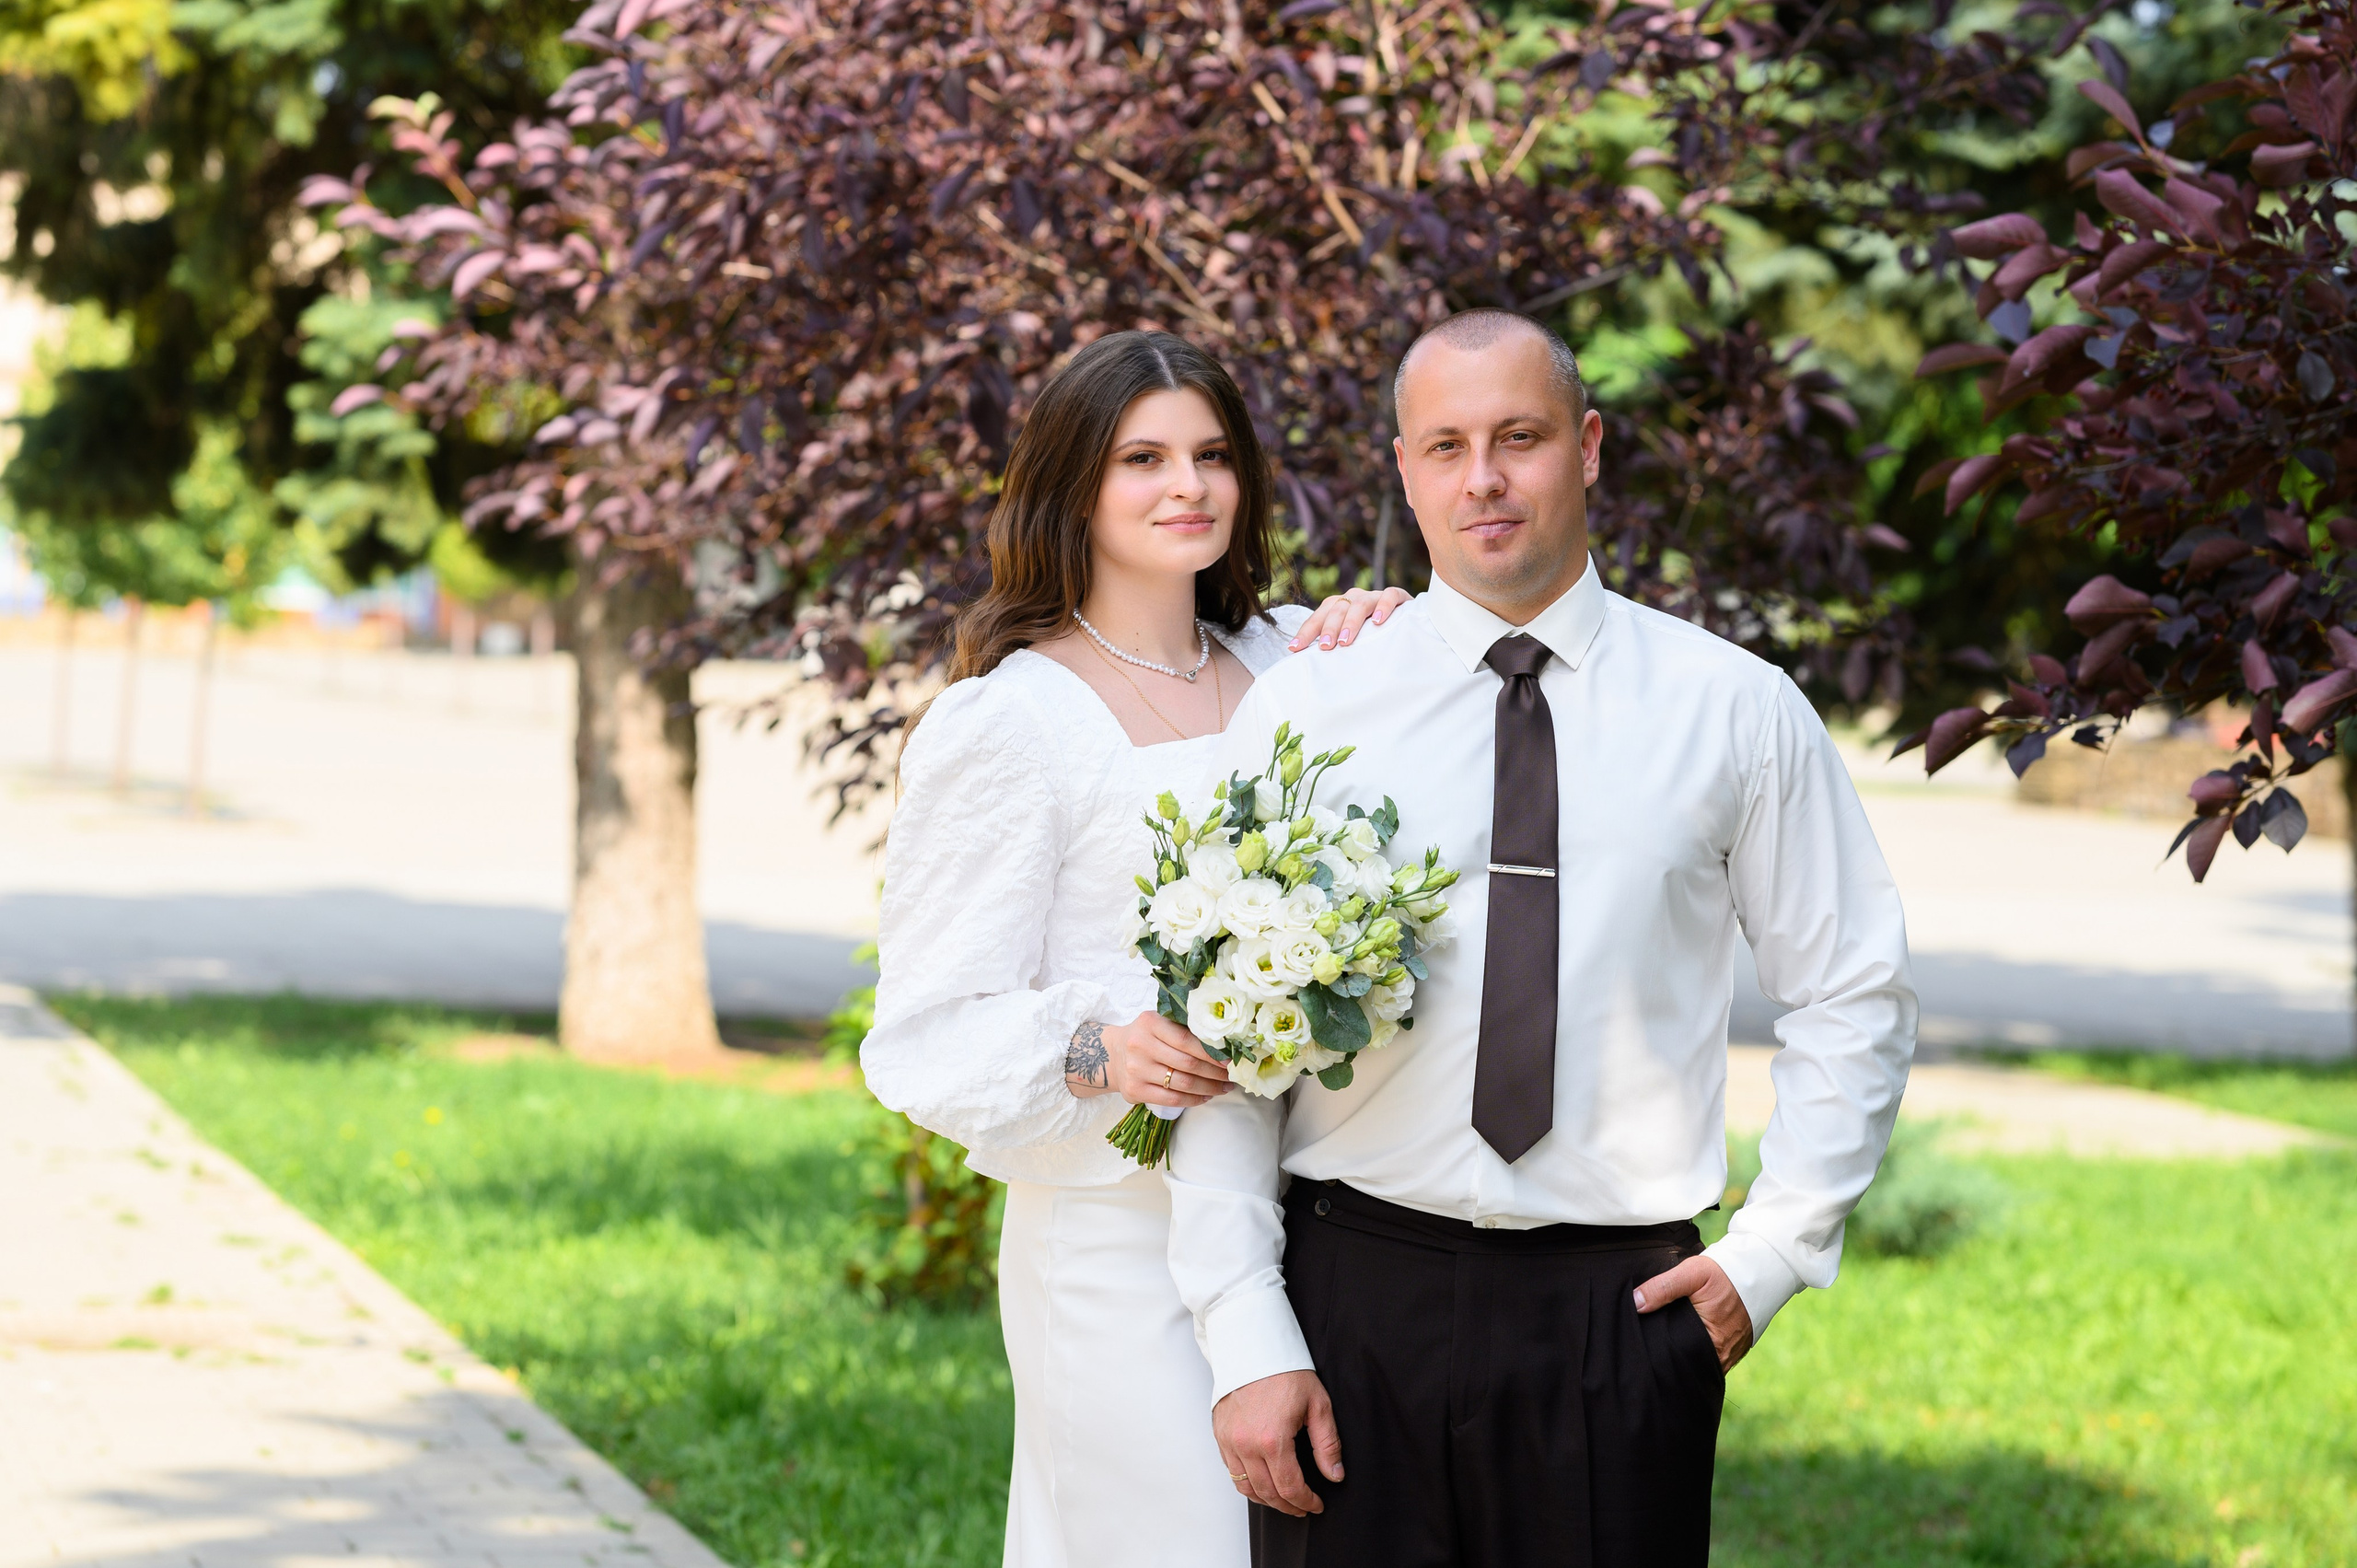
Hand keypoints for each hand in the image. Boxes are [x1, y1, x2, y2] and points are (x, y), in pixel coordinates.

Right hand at [1064, 1012, 1230, 1105]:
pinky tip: (1206, 1097)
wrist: (1112, 1055)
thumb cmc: (1145, 1037)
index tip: (1230, 1060)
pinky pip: (1171, 1099)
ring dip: (1208, 1088)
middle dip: (1215, 1072)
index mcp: (1149, 1023)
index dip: (1211, 1052)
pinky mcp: (1135, 1091)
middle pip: (1187, 1063)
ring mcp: (1136, 1070)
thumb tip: (1224, 1045)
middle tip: (1232, 1076)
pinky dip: (1193, 1100)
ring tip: (1224, 1088)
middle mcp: (1140, 1045)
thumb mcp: (1159, 1023)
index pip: (1186, 1039)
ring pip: (1182, 1083)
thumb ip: (1183, 1029)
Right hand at [1213, 1369, 1342, 1515]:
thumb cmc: (1286, 1372)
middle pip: (1267, 1493)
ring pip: (1246, 1488)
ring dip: (1266, 1499)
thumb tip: (1335, 1475)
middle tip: (1302, 1507)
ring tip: (1283, 1500)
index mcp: (1273, 1439)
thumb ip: (1327, 1444)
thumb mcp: (1318, 1404)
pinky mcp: (1220, 1434)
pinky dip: (1247, 1483)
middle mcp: (1246, 1445)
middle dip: (1288, 1506)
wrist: (1253, 1347)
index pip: (1290, 1487)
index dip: (1306, 1502)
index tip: (1317, 1505)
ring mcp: (1229, 1441)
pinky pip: (1232, 1471)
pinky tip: (1262, 1481)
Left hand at [1288, 585, 1412, 650]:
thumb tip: (1307, 664)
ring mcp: (1374, 596)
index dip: (1306, 632)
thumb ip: (1334, 645)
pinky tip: (1378, 621)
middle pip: (1337, 609)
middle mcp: (1353, 597)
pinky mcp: (1397, 597)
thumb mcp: (1350, 638)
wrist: (1405, 619)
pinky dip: (1383, 607)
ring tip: (1346, 641)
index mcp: (1338, 606)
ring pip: (1359, 603)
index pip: (1318, 617)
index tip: (1294, 649)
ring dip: (1351, 622)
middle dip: (1329, 628)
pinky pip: (1389, 596)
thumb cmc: (1371, 634)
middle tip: (1324, 647)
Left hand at [1633, 1254, 1753, 1372]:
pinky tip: (1685, 1338)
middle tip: (1650, 1343)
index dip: (1660, 1352)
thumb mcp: (1691, 1273)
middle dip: (1671, 1354)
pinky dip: (1698, 1349)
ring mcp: (1731, 1355)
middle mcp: (1723, 1356)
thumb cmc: (1724, 1273)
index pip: (1678, 1358)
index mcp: (1713, 1343)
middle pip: (1688, 1362)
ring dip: (1685, 1352)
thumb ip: (1662, 1288)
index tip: (1644, 1344)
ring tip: (1666, 1341)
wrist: (1758, 1271)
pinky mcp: (1735, 1350)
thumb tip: (1635, 1303)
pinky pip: (1711, 1356)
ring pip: (1699, 1360)